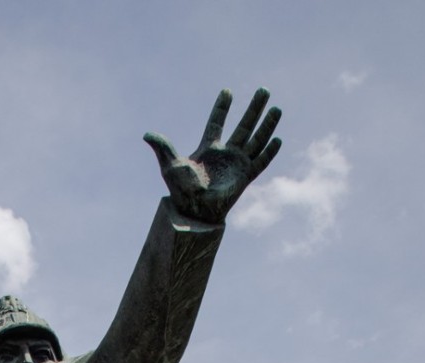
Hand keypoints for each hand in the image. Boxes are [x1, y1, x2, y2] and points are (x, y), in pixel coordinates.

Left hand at [144, 88, 280, 225]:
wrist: (195, 210)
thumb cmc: (181, 190)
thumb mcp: (170, 165)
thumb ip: (163, 147)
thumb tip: (146, 134)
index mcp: (209, 148)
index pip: (217, 123)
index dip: (222, 108)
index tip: (227, 92)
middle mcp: (226, 154)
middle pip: (244, 126)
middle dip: (254, 108)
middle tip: (263, 90)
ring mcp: (237, 164)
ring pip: (256, 139)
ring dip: (267, 124)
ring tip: (277, 108)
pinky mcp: (245, 177)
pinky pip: (261, 162)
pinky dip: (270, 151)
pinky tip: (278, 139)